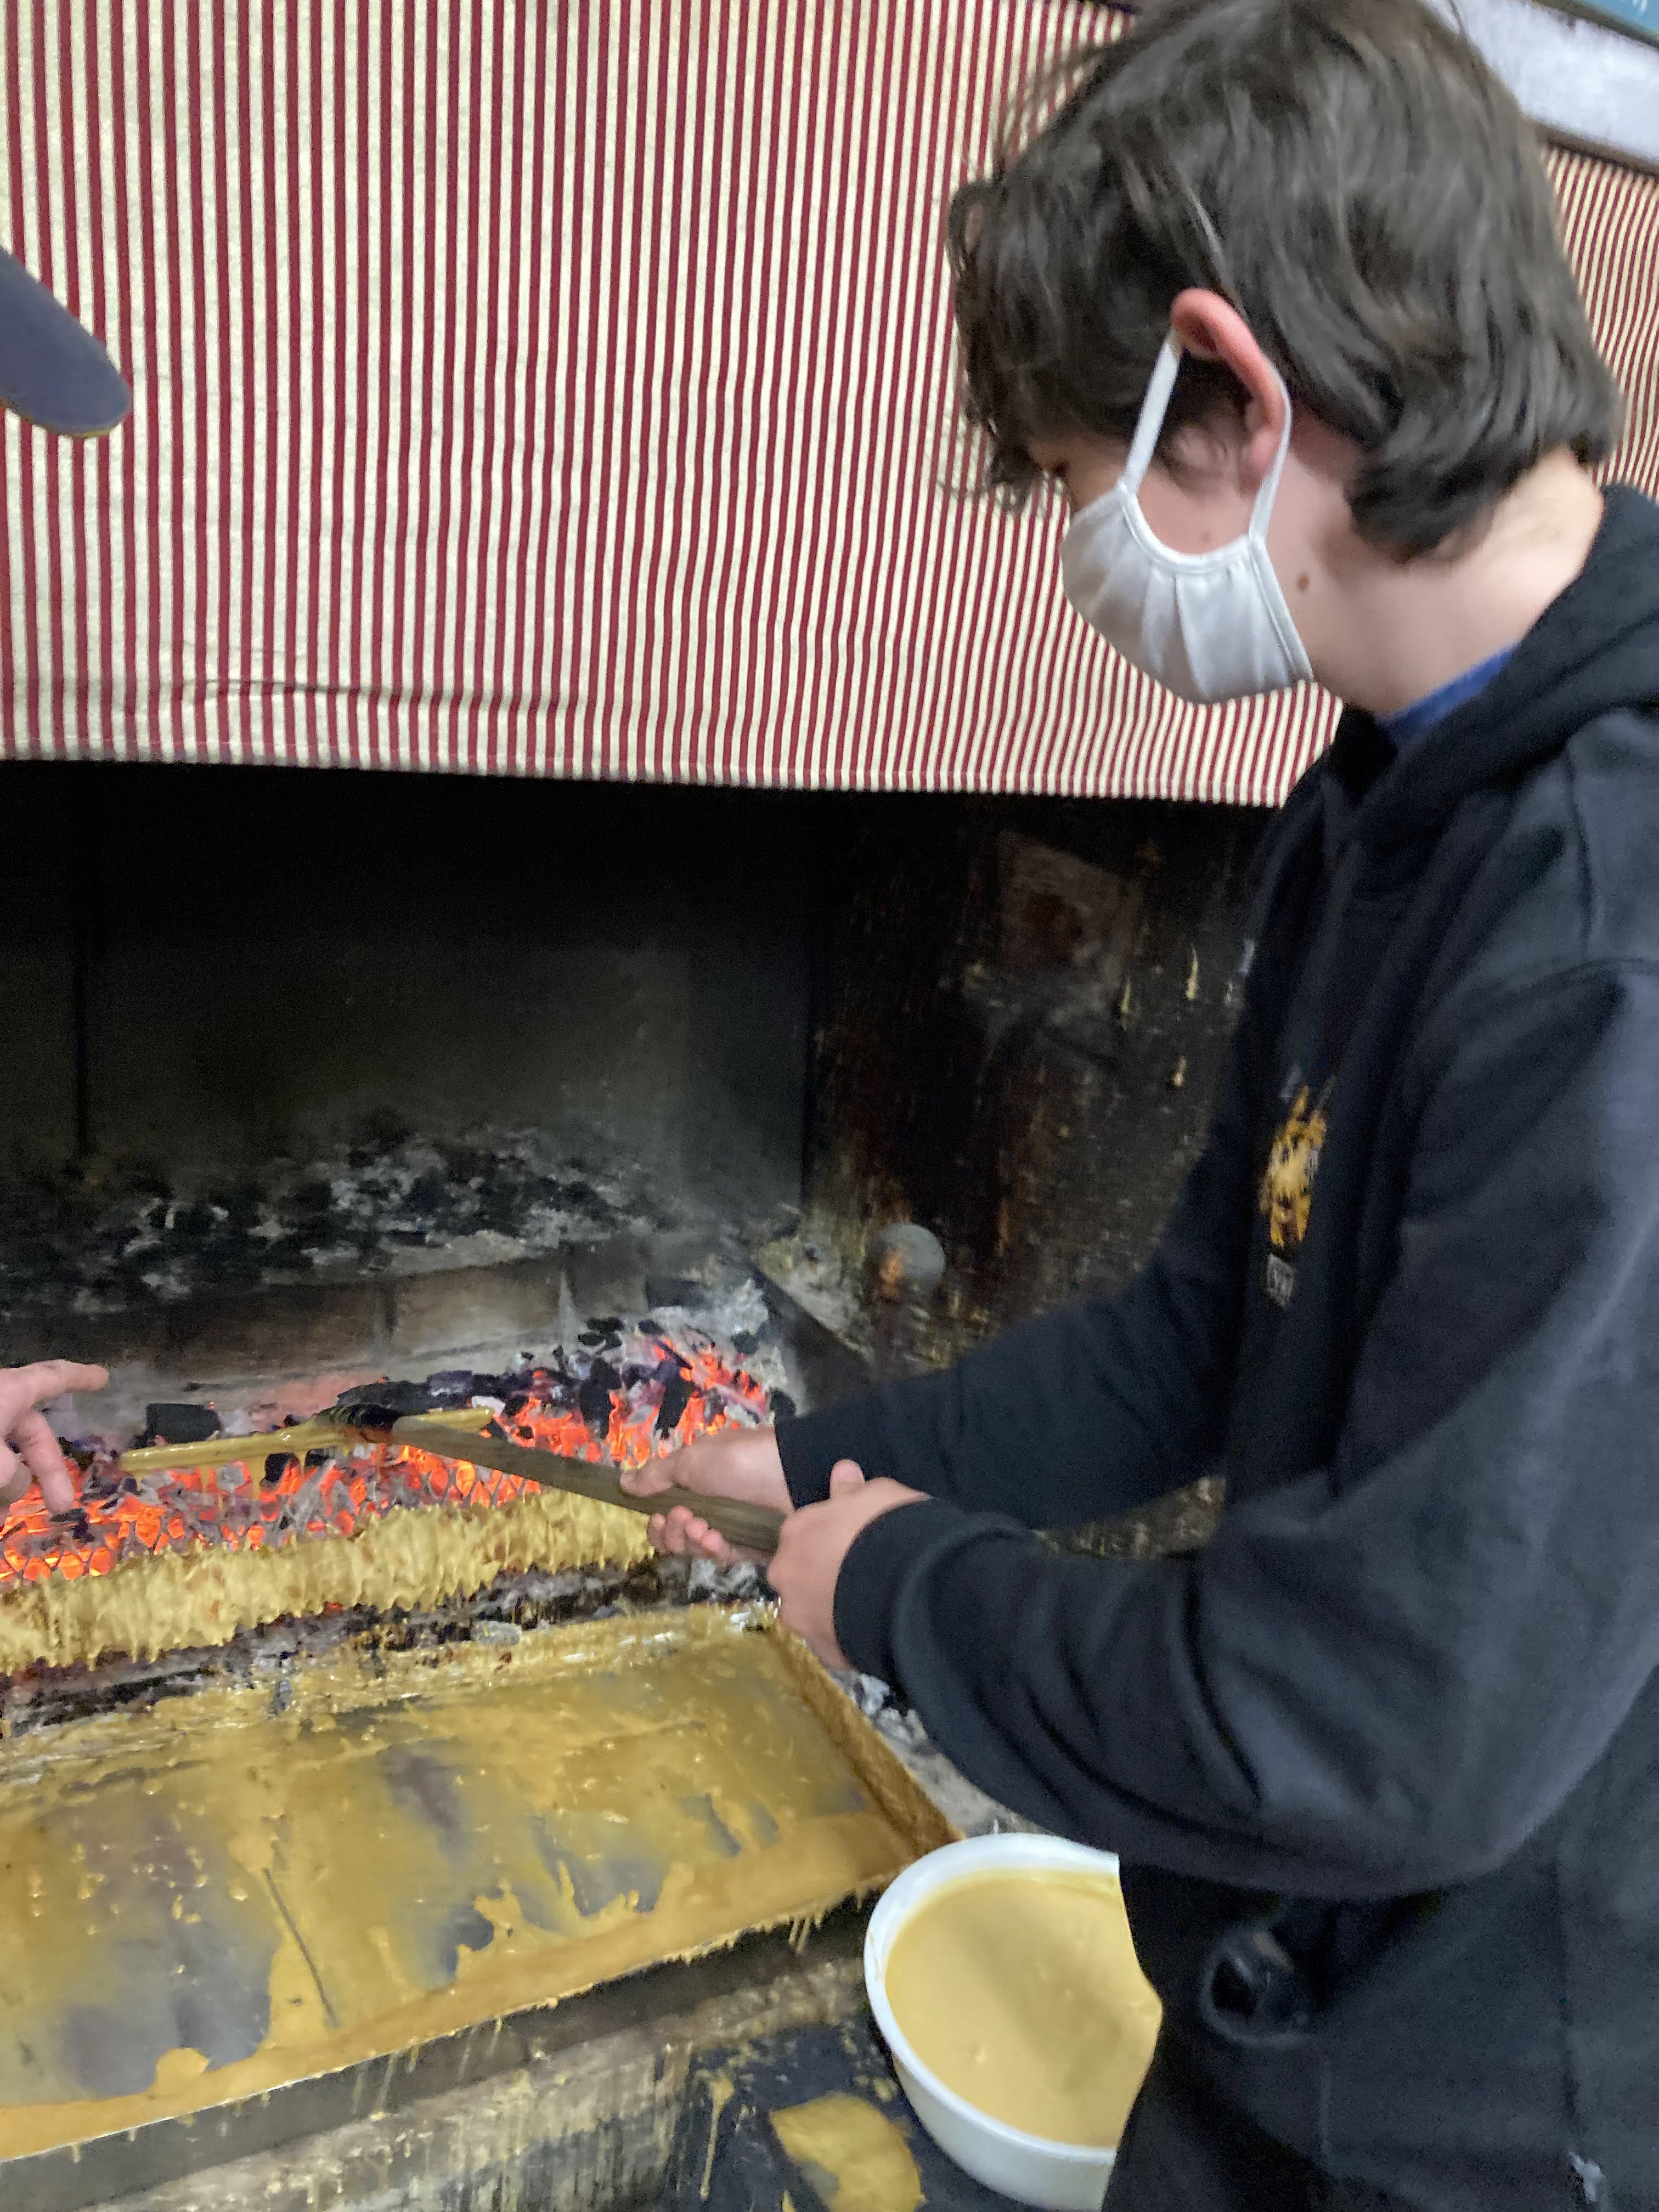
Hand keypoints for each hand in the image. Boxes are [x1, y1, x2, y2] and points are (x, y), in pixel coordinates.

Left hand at [0, 1361, 108, 1513]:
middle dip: (46, 1472)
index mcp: (11, 1391)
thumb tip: (18, 1485)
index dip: (81, 1377)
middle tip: (61, 1505)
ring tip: (5, 1519)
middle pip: (33, 1433)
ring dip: (12, 1489)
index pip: (55, 1377)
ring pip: (5, 1455)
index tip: (102, 1378)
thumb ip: (13, 1476)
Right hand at [619, 1423, 791, 1566]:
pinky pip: (720, 1557)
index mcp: (694, 1486)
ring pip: (694, 1549)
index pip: (663, 1516)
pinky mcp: (747, 1547)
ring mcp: (728, 1529)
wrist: (791, 1474)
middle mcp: (708, 1509)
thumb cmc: (739, 1460)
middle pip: (674, 1538)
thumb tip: (623, 1482)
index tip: (659, 1515)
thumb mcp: (691, 1459)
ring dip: (691, 1539)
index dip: (656, 1523)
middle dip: (672, 1532)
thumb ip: (657, 1476)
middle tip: (685, 1517)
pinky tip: (716, 1538)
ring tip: (703, 1526)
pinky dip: (713, 1548)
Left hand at [767, 1458, 924, 1669]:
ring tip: (869, 1605)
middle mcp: (785, 1573)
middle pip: (798, 1572)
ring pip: (811, 1610)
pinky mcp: (821, 1652)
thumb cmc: (889, 1528)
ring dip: (831, 1607)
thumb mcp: (878, 1494)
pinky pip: (833, 1640)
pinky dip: (847, 1635)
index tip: (854, 1540)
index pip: (803, 1530)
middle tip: (860, 1575)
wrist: (906, 1589)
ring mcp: (800, 1617)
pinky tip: (874, 1628)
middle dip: (821, 1574)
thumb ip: (853, 1489)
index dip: (829, 1535)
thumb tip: (842, 1471)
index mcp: (796, 1530)